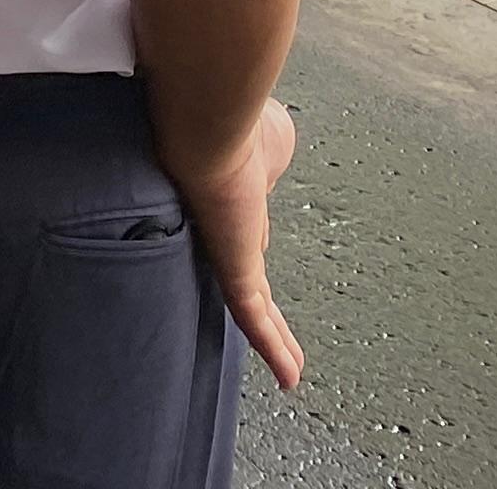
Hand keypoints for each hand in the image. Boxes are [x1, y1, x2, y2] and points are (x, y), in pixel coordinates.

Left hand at [172, 97, 303, 389]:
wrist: (207, 120)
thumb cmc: (234, 119)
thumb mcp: (269, 138)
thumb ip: (270, 156)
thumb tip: (270, 161)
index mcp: (231, 194)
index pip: (241, 229)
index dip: (250, 242)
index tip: (256, 253)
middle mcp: (222, 228)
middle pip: (239, 272)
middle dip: (255, 299)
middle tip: (269, 331)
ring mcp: (227, 253)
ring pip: (249, 306)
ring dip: (270, 339)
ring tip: (286, 369)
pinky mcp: (233, 270)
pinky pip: (254, 318)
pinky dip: (275, 349)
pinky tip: (289, 378)